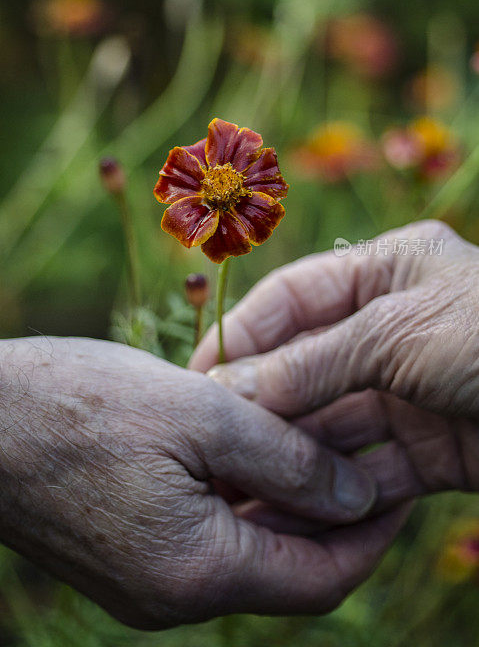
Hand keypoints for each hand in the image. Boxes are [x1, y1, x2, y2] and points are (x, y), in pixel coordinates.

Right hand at [0, 336, 398, 629]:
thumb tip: (357, 496)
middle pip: (284, 567)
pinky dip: (241, 503)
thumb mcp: (200, 414)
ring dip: (284, 505)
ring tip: (313, 442)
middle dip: (330, 513)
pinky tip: (250, 452)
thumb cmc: (80, 404)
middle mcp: (171, 598)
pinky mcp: (125, 558)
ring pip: (246, 552)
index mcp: (195, 571)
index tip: (398, 484)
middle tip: (360, 451)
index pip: (319, 577)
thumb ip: (285, 460)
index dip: (370, 533)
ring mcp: (144, 583)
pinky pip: (206, 541)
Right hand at [192, 220, 478, 508]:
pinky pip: (373, 473)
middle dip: (262, 406)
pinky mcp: (434, 449)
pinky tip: (296, 518)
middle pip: (307, 367)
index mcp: (386, 271)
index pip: (293, 297)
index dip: (243, 334)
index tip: (197, 375)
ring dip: (292, 460)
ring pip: (335, 427)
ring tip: (242, 492)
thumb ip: (312, 364)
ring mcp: (412, 391)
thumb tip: (227, 387)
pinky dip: (339, 496)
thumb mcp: (396, 334)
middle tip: (213, 445)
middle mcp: (392, 329)